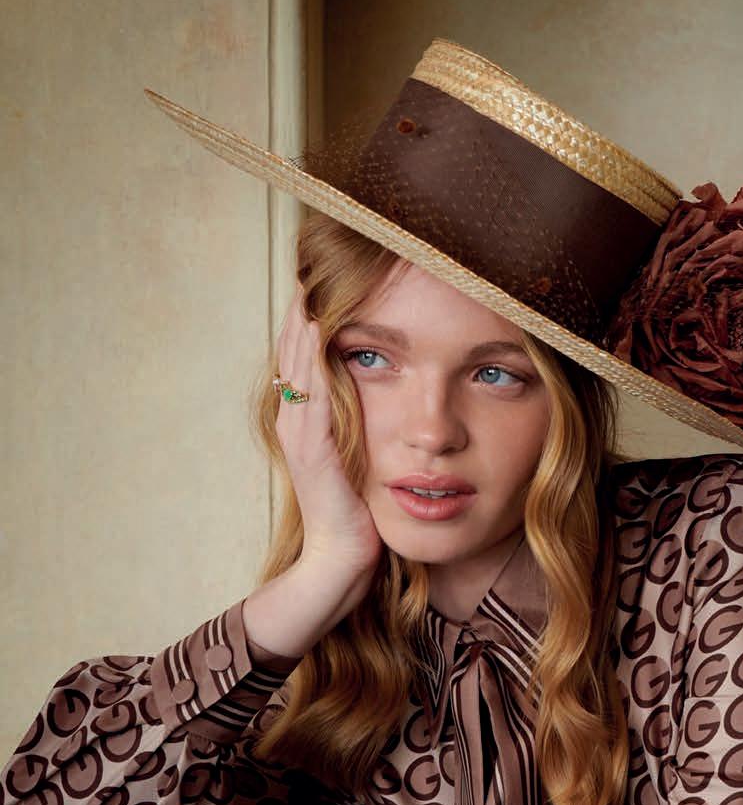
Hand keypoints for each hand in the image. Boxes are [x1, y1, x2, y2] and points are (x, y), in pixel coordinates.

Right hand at [276, 280, 383, 575]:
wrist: (341, 562)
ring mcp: (298, 427)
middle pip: (297, 335)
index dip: (319, 303)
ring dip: (311, 307)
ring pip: (298, 350)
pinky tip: (325, 317)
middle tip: (327, 242)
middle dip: (313, 292)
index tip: (337, 262)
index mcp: (307, 414)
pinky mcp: (311, 443)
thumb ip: (367, 422)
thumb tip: (386, 388)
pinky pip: (311, 383)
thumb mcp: (365, 456)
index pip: (307, 344)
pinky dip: (316, 347)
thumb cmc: (360, 514)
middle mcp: (295, 414)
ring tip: (322, 262)